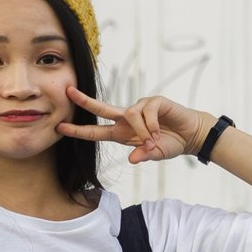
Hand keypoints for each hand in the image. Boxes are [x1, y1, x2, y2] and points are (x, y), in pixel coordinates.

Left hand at [55, 87, 209, 164]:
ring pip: (130, 115)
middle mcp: (127, 118)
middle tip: (68, 92)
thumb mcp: (155, 154)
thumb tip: (132, 159)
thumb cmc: (171, 144)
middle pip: (101, 108)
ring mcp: (140, 107)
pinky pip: (147, 111)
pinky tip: (160, 130)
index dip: (79, 130)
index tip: (60, 128)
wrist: (191, 135)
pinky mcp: (154, 101)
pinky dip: (152, 124)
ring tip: (153, 140)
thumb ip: (143, 155)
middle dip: (84, 101)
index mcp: (122, 132)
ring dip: (142, 131)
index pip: (96, 131)